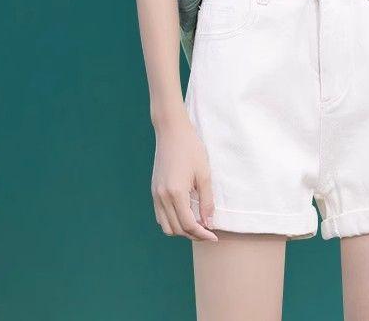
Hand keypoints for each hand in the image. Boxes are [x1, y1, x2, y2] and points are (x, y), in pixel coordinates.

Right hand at [151, 117, 218, 241]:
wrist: (172, 131)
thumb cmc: (191, 149)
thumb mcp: (204, 174)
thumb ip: (206, 201)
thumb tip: (209, 224)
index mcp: (176, 193)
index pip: (189, 225)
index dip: (202, 234)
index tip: (214, 237)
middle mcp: (162, 197)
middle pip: (176, 229)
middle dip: (193, 234)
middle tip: (208, 231)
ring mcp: (155, 194)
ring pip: (166, 226)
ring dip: (181, 229)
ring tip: (197, 223)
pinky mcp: (154, 190)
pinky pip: (160, 215)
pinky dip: (172, 221)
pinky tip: (185, 214)